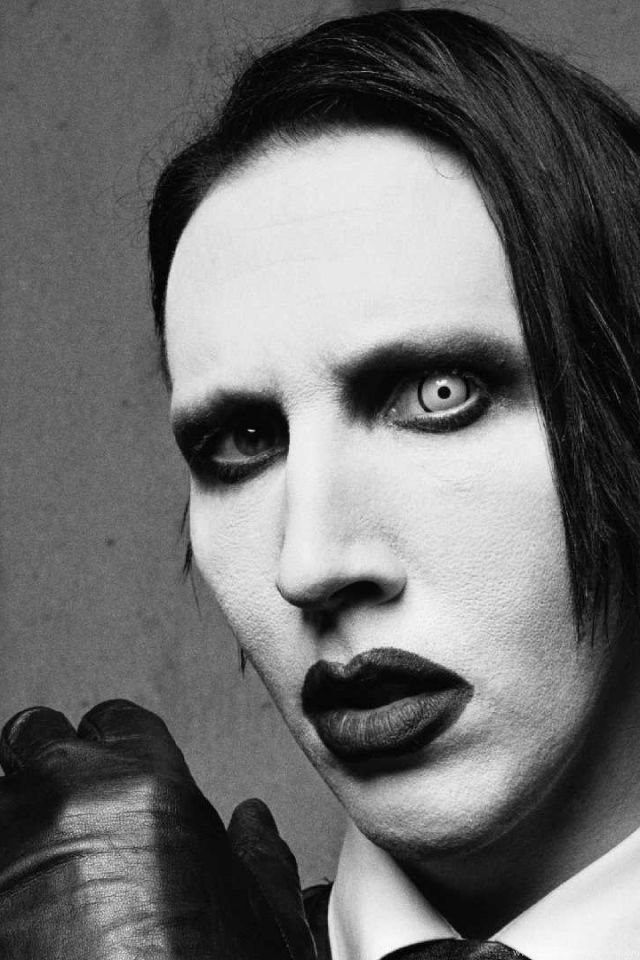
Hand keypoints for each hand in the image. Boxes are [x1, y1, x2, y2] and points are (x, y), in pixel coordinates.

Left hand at [0, 699, 316, 958]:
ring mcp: (9, 844)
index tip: (113, 768)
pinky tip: (19, 894)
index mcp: (148, 785)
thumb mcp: (263, 919)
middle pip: (36, 734)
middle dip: (48, 763)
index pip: (115, 720)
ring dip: (14, 813)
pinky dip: (0, 862)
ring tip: (36, 859)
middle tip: (65, 809)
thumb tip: (253, 824)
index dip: (115, 745)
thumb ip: (259, 856)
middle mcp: (70, 796)